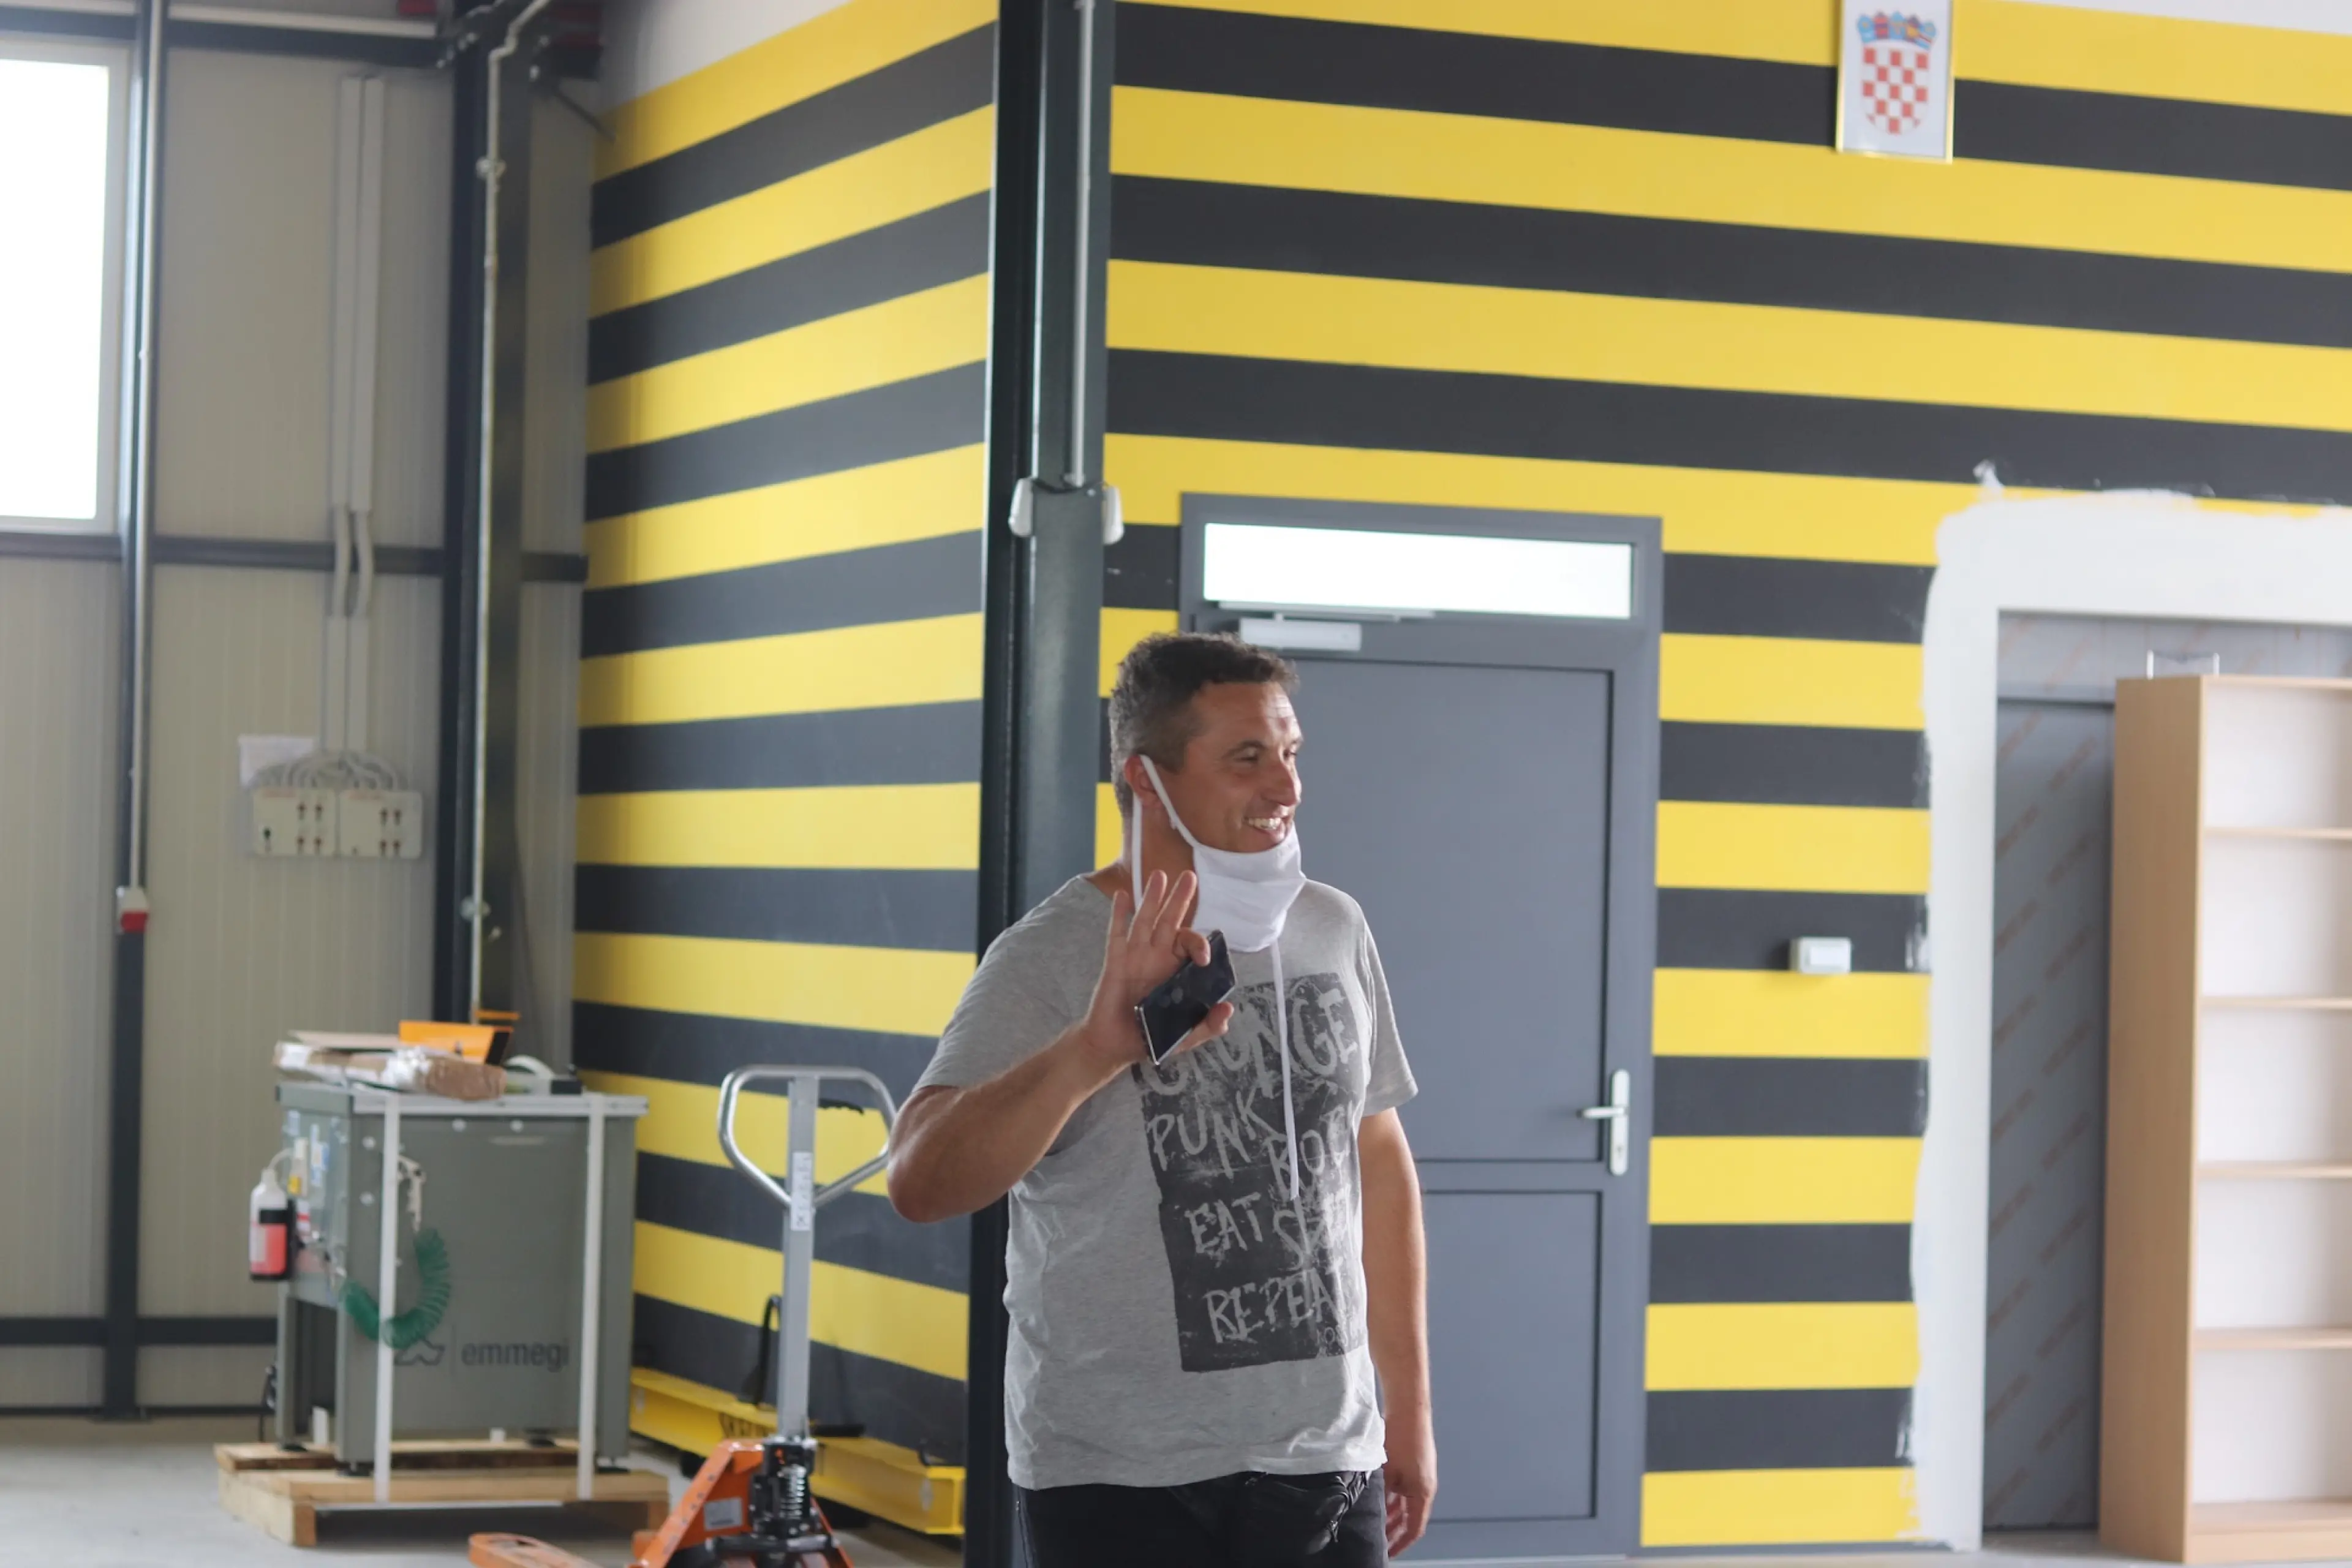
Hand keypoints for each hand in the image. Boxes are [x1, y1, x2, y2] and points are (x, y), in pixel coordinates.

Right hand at [1080, 870, 1232, 1069]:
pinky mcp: (1115, 962)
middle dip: (1180, 900)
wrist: (1113, 1046)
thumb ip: (1207, 1026)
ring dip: (1152, 898)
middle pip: (1170, 922)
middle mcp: (1157, 958)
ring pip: (1145, 921)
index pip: (1190, 944)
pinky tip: (1122, 895)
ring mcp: (1135, 957)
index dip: (1198, 944)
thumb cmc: (1149, 1038)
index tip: (1203, 958)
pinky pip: (1117, 934)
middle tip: (1189, 877)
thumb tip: (1228, 1009)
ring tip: (1159, 875)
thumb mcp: (1185, 1036)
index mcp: (1176, 970)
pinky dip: (1119, 914)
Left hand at [1383, 1406, 1435, 1555]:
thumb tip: (1368, 1512)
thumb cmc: (1401, 1441)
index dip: (1401, 1543)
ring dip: (1390, 1513)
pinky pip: (1401, 1487)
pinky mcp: (1412, 1462)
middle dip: (1393, 1531)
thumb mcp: (1386, 1475)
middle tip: (1377, 1541)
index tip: (1388, 1553)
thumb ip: (1380, 1495)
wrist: (1408, 1408)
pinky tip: (1375, 1498)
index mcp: (1423, 1494)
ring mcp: (1419, 1474)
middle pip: (1409, 1517)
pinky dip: (1390, 1497)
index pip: (1414, 1528)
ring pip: (1403, 1502)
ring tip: (1373, 1522)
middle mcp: (1424, 1486)